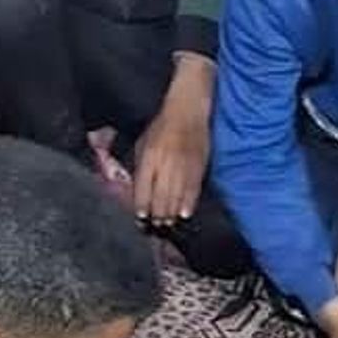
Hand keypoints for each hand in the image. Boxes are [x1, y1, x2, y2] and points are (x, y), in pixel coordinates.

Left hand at [133, 57, 213, 225]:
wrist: (187, 111)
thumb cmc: (162, 127)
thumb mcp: (143, 143)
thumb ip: (141, 167)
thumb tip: (139, 191)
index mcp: (149, 156)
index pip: (143, 187)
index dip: (141, 205)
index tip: (141, 218)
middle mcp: (165, 163)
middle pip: (160, 196)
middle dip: (157, 214)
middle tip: (156, 225)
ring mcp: (183, 166)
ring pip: (176, 196)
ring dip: (171, 213)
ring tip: (168, 223)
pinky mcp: (198, 166)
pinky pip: (192, 190)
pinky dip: (188, 204)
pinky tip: (184, 214)